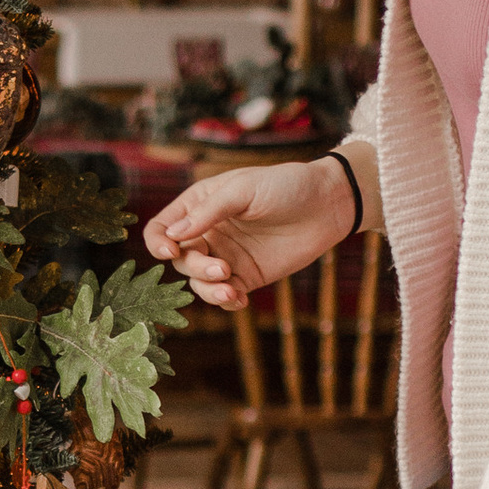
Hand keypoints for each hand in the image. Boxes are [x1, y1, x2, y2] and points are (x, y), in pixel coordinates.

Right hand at [143, 159, 355, 310]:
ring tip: (231, 290)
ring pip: (199, 283)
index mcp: (199, 205)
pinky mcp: (247, 276)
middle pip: (180, 260)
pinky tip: (240, 299)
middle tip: (222, 268)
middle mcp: (208, 232)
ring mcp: (227, 256)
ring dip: (208, 291)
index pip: (161, 228)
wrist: (329, 204)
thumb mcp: (244, 189)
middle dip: (195, 269)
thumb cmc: (286, 185)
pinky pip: (225, 295)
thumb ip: (208, 211)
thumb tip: (172, 236)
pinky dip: (227, 302)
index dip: (158, 243)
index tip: (172, 252)